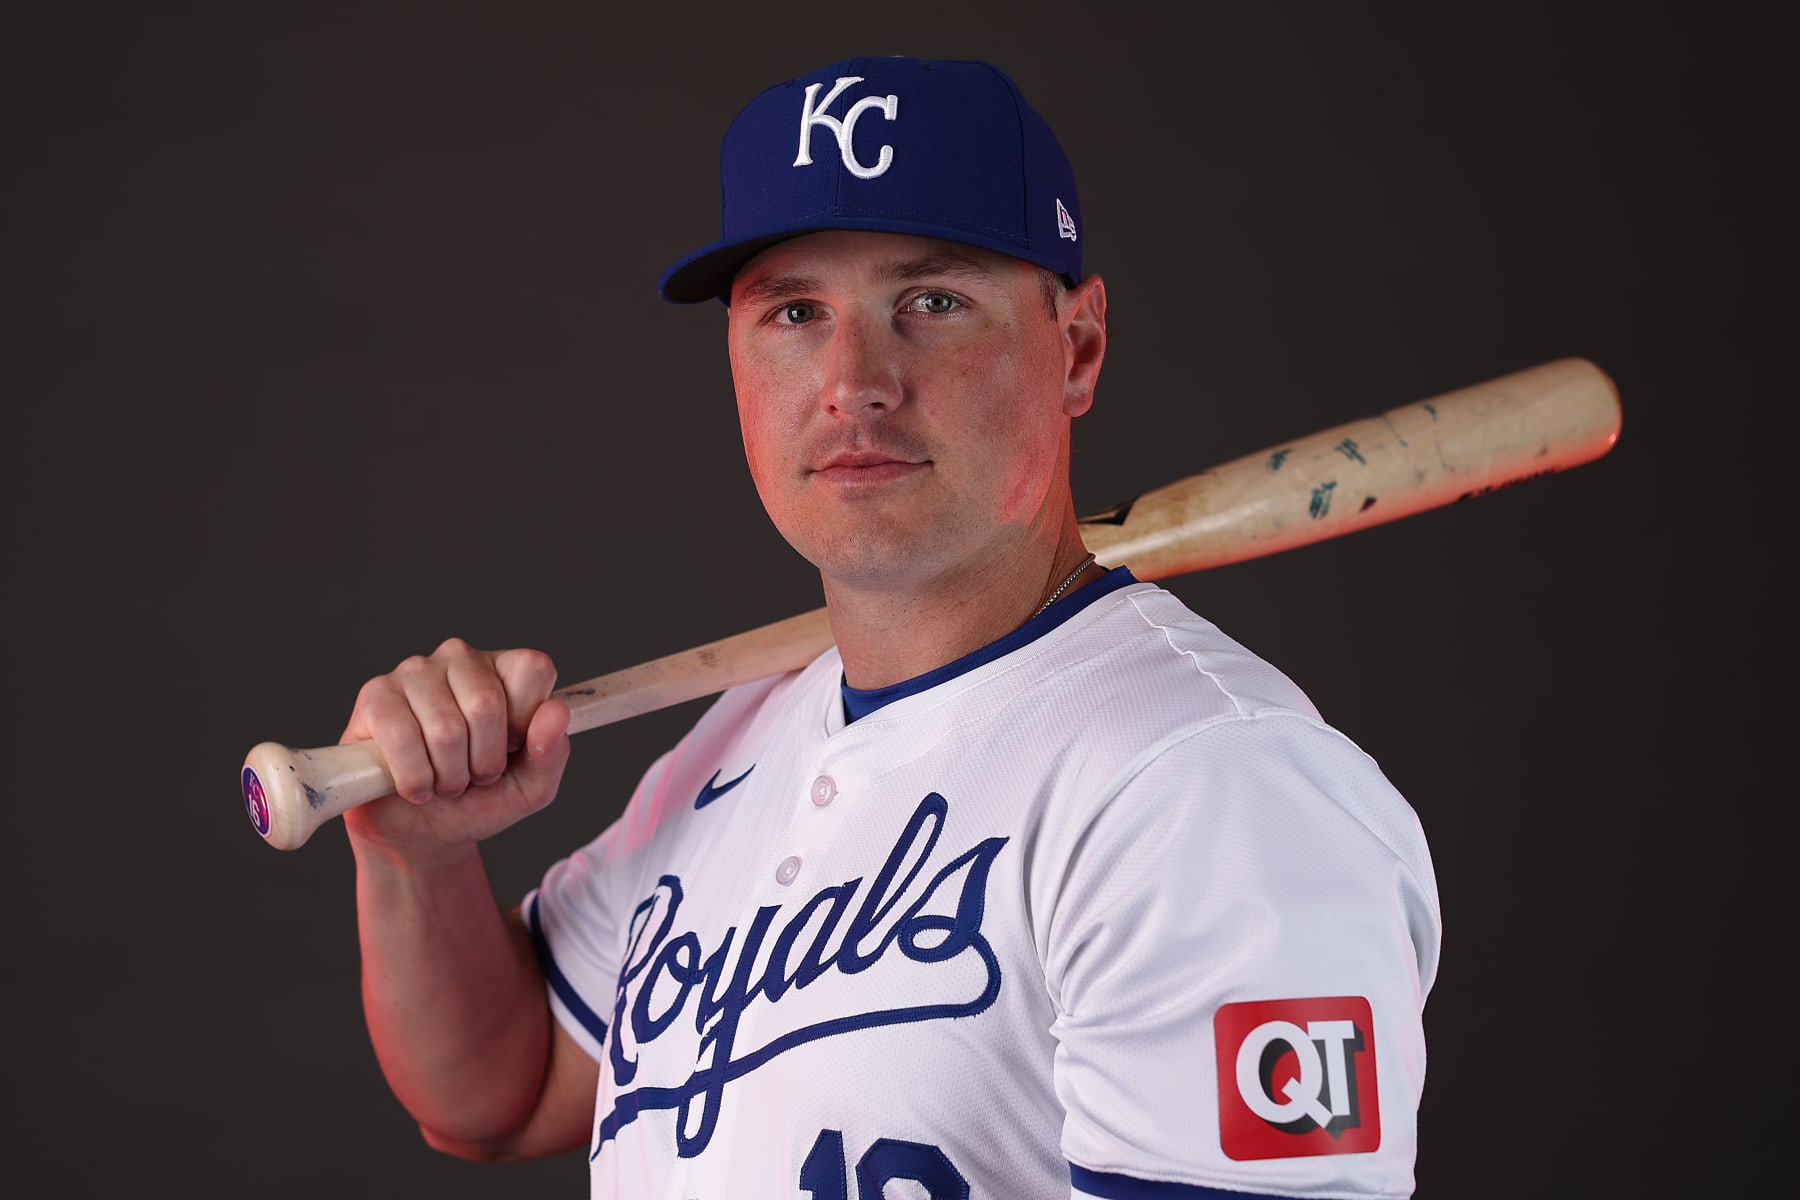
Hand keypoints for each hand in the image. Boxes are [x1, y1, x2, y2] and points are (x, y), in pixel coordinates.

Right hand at [339, 637, 571, 851]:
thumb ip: (552, 752)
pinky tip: (415, 786)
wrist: (423, 833)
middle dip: (483, 762)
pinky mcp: (375, 695)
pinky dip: (415, 779)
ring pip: (445, 728)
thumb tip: (556, 712)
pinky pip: (401, 737)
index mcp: (506, 669)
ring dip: (448, 776)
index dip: (524, 723)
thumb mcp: (530, 788)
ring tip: (443, 781)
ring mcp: (415, 671)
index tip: (510, 749)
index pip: (534, 668)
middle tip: (472, 776)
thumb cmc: (479, 800)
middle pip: (486, 705)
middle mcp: (461, 658)